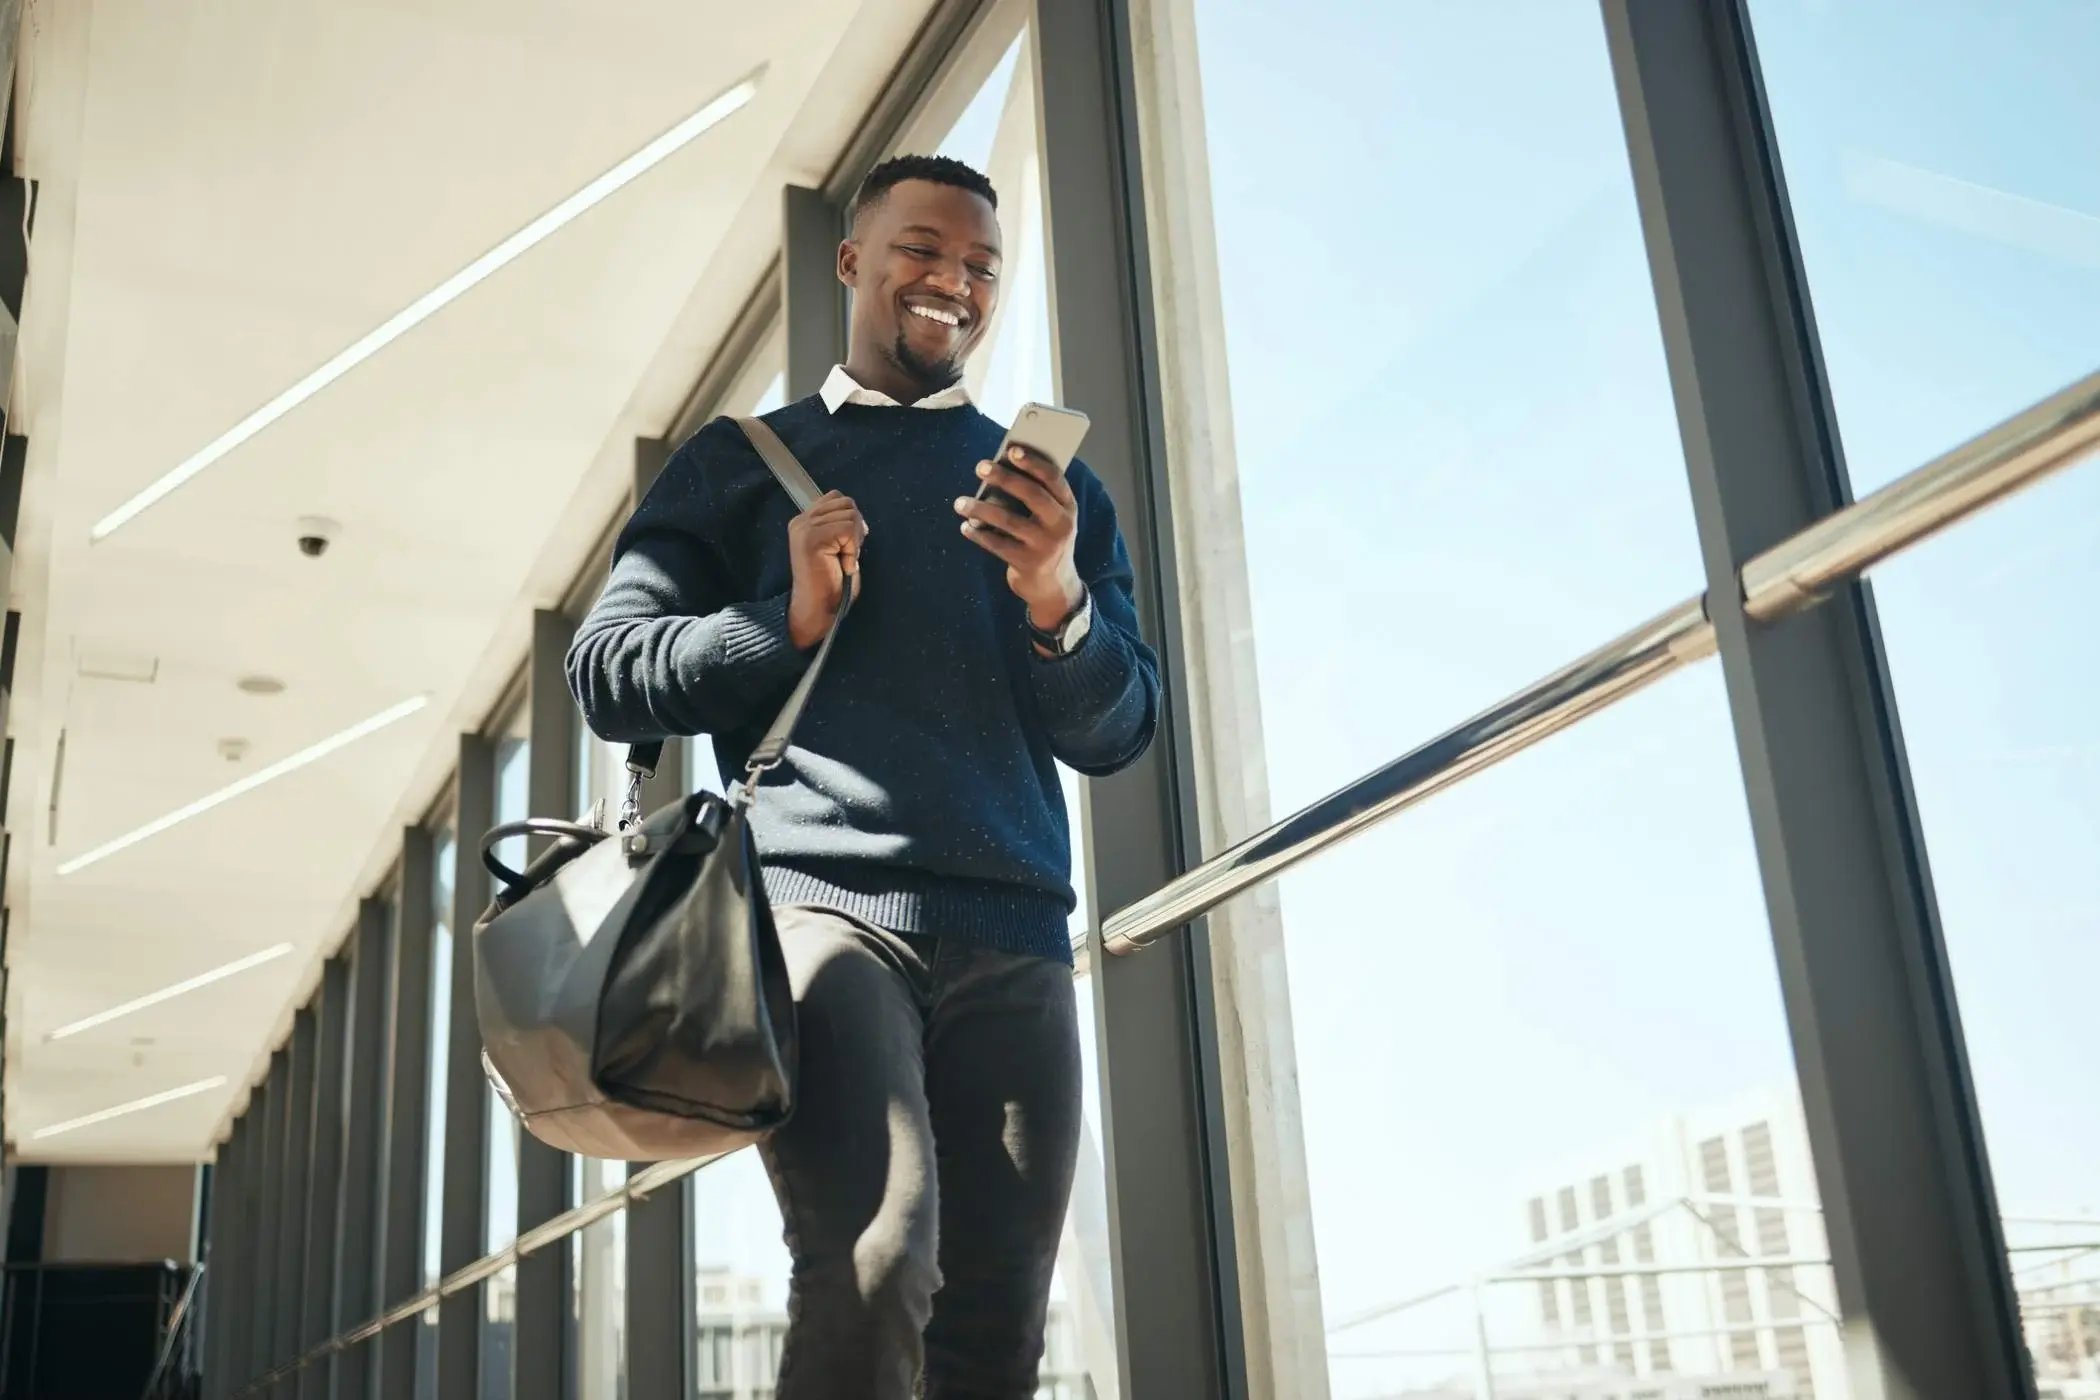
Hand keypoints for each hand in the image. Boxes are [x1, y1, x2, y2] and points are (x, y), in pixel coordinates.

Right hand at [786, 490, 867, 648]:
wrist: (817, 609)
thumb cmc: (830, 584)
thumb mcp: (836, 546)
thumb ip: (839, 525)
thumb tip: (855, 513)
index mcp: (804, 521)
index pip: (836, 497)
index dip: (851, 518)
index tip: (848, 544)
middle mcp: (801, 521)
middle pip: (846, 503)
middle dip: (856, 529)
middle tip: (847, 554)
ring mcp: (805, 529)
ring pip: (850, 515)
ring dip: (854, 542)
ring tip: (842, 561)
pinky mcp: (812, 539)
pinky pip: (848, 529)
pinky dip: (852, 549)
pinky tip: (843, 565)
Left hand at [954, 446, 1083, 627]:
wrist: (1054, 586)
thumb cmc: (1046, 540)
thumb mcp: (1052, 518)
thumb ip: (1036, 496)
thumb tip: (1001, 467)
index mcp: (1068, 507)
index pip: (1054, 478)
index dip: (1033, 463)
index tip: (1011, 450)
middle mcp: (1060, 525)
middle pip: (1032, 495)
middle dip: (1004, 478)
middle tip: (980, 467)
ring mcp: (1045, 545)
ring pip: (1008, 520)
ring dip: (980, 509)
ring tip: (959, 503)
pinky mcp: (1027, 563)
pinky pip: (997, 545)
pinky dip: (978, 534)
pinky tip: (966, 527)